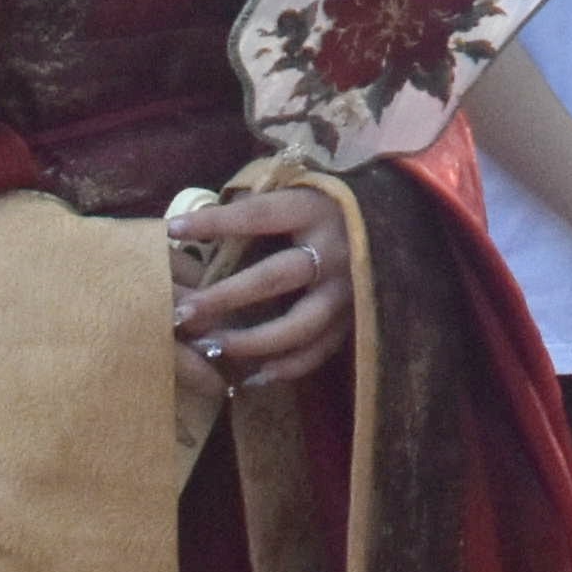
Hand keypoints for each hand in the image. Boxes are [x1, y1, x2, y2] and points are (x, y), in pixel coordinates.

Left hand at [168, 187, 352, 425]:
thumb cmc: (332, 207)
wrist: (399, 223)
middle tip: (184, 312)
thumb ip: (262, 210)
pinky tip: (254, 376)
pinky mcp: (356, 319)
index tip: (172, 230)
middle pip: (274, 278)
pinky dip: (287, 367)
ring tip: (212, 347)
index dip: (216, 222)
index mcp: (316, 211)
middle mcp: (334, 251)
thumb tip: (196, 223)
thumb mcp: (304, 195)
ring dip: (251, 341)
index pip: (259, 216)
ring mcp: (348, 291)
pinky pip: (319, 351)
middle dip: (225, 297)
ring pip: (298, 325)